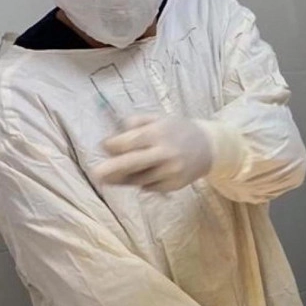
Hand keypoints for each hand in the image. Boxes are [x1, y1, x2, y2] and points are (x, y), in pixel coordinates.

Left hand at [92, 114, 212, 191]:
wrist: (209, 147)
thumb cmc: (178, 130)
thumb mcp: (158, 119)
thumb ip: (136, 123)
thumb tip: (112, 139)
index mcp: (159, 133)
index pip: (129, 142)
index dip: (113, 145)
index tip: (105, 146)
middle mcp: (165, 153)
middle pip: (132, 163)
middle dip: (112, 168)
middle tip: (96, 174)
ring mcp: (170, 171)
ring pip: (138, 179)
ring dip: (124, 178)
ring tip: (114, 176)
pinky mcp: (174, 185)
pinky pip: (149, 186)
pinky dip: (142, 182)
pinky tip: (145, 174)